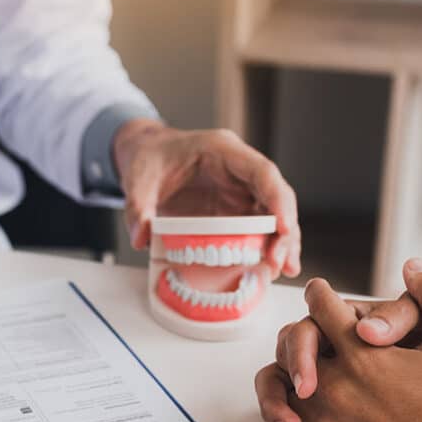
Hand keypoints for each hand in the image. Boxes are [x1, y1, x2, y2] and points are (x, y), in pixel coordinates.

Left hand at [114, 120, 300, 278]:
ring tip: (283, 270)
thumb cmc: (147, 159)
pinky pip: (256, 226)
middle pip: (275, 196)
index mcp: (222, 150)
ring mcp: (239, 188)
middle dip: (284, 230)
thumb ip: (138, 207)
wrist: (144, 155)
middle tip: (281, 262)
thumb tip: (141, 239)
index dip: (277, 200)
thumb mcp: (137, 180)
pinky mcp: (233, 207)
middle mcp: (239, 169)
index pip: (262, 172)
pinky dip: (264, 245)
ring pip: (272, 213)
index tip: (284, 229)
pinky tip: (268, 268)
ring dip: (281, 242)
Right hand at [257, 262, 421, 421]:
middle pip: (281, 367)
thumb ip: (400, 316)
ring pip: (282, 398)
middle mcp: (326, 355)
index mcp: (343, 326)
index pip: (306, 332)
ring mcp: (323, 389)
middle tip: (294, 418)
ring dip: (278, 416)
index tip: (309, 381)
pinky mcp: (328, 420)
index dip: (299, 353)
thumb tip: (367, 328)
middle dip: (276, 392)